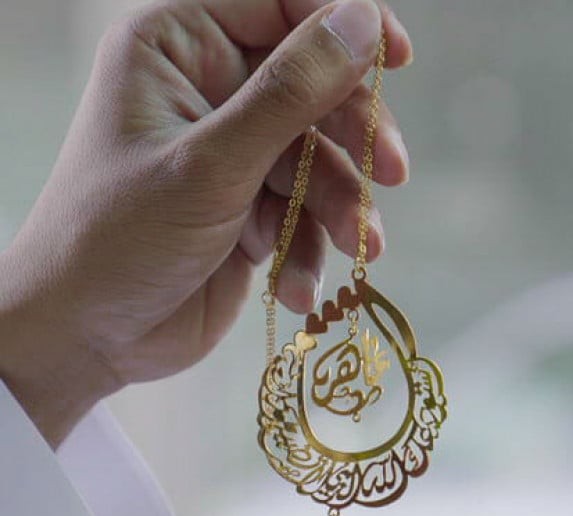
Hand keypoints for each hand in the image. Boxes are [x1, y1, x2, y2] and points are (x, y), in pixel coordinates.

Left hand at [0, 0, 412, 446]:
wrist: (88, 336)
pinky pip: (301, 217)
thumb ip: (289, 93)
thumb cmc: (121, 238)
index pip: (277, 5)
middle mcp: (208, 93)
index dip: (341, 24)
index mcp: (180, 48)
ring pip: (316, 161)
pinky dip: (307, 253)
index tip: (397, 57)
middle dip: (353, 135)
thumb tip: (362, 20)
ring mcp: (230, 157)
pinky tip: (296, 291)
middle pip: (312, 87)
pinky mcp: (246, 215)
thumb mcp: (210, 163)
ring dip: (340, 206)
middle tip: (392, 173)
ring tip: (363, 247)